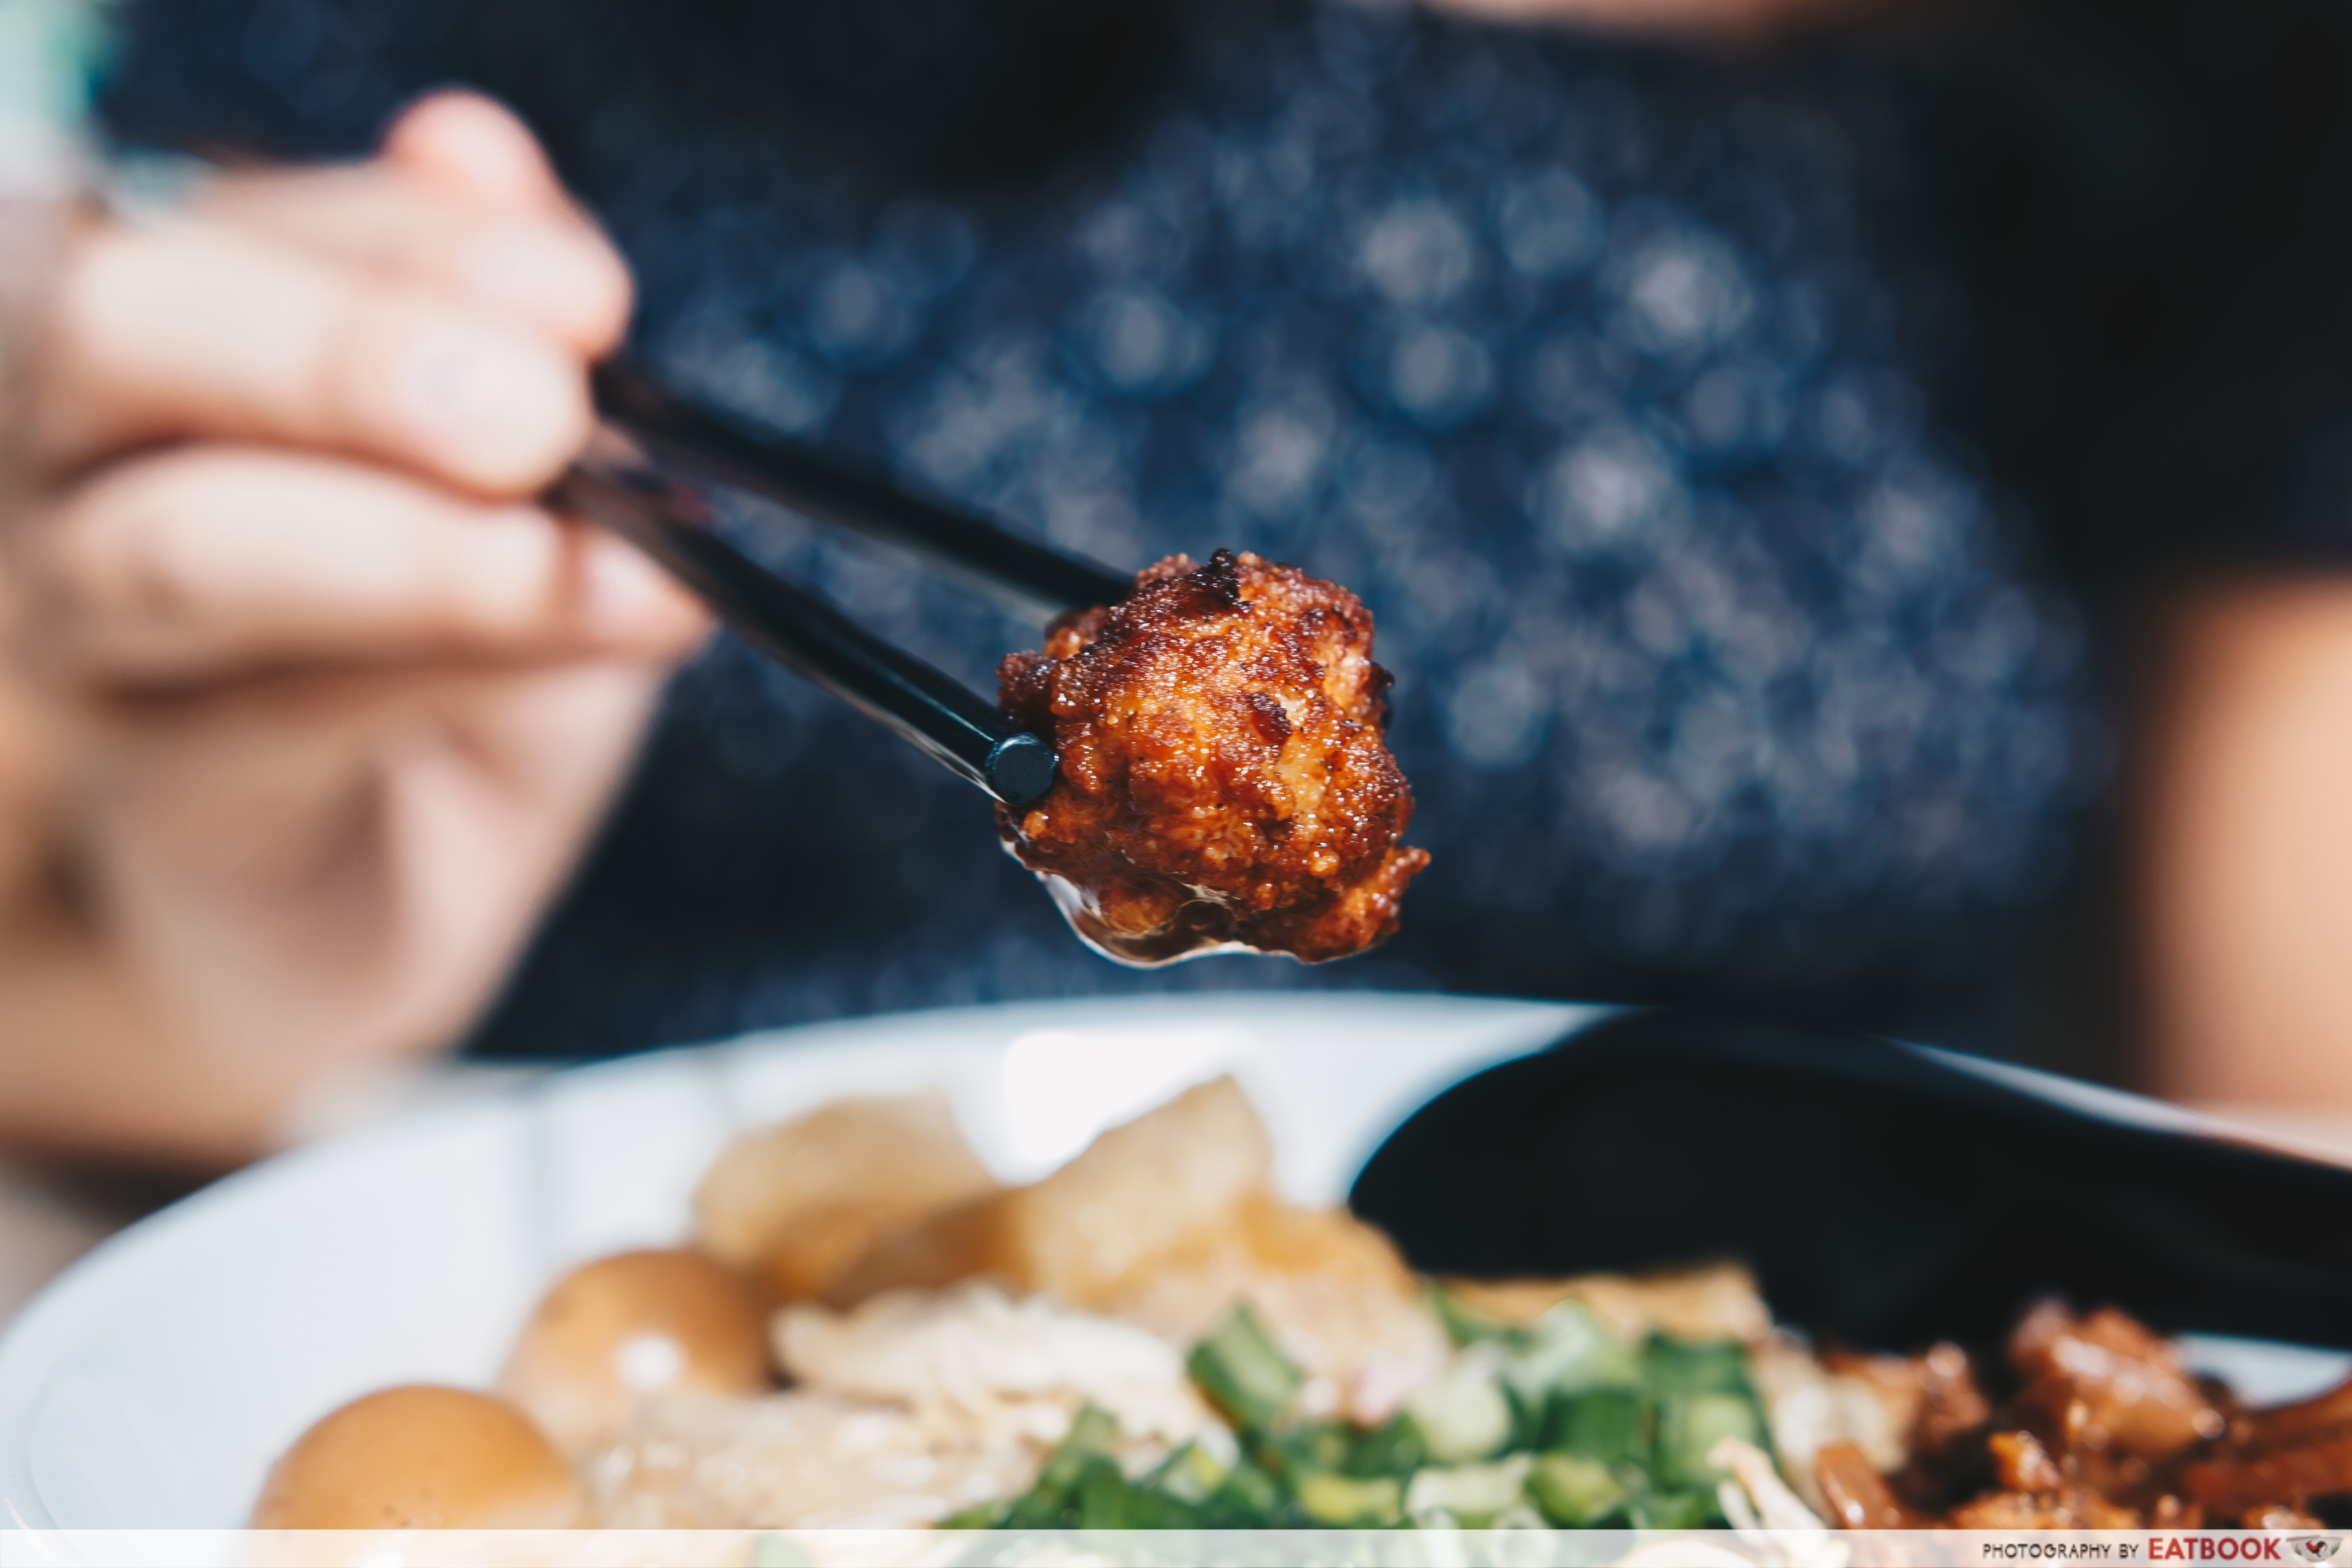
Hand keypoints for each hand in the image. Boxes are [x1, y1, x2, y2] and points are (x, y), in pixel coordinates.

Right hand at [0, 92, 706, 1162]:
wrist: (384, 858)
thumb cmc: (440, 621)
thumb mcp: (513, 448)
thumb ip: (492, 307)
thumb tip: (472, 145)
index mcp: (153, 311)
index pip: (236, 221)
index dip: (405, 239)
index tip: (584, 290)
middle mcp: (68, 445)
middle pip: (116, 336)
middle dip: (347, 355)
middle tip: (542, 411)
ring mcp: (86, 619)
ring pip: (182, 549)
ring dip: (409, 550)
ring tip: (589, 557)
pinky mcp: (151, 780)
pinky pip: (264, 716)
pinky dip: (441, 671)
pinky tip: (591, 633)